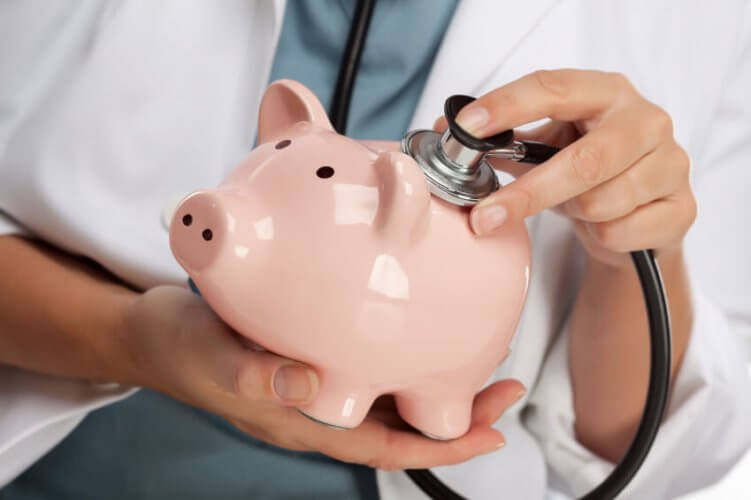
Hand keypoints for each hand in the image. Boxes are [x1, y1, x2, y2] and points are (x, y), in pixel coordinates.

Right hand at [120, 286, 524, 469]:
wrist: (154, 333)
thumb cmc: (183, 350)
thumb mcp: (214, 359)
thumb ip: (256, 373)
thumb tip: (311, 382)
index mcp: (305, 421)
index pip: (388, 445)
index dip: (442, 446)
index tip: (491, 433)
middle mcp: (320, 406)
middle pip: (401, 420)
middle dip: (457, 411)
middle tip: (504, 384)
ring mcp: (317, 380)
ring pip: (390, 389)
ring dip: (435, 377)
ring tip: (477, 352)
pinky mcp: (311, 351)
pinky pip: (366, 358)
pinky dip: (401, 347)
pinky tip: (414, 322)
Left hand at [448, 69, 695, 267]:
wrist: (641, 215)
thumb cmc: (589, 172)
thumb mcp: (548, 147)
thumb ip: (504, 138)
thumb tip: (444, 129)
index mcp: (607, 93)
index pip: (554, 88)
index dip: (507, 106)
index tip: (467, 128)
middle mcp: (646, 121)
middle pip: (582, 161)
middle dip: (527, 194)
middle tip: (484, 216)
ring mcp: (671, 165)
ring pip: (600, 202)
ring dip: (572, 213)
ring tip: (574, 206)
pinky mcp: (682, 209)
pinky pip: (620, 233)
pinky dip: (600, 236)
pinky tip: (605, 225)